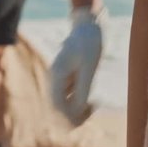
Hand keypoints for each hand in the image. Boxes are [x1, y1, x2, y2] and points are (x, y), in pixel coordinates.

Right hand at [51, 7, 104, 126]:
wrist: (88, 29)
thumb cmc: (89, 44)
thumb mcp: (89, 67)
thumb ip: (83, 88)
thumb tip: (78, 110)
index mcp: (56, 75)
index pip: (56, 104)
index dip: (69, 115)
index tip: (87, 114)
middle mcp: (54, 80)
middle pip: (56, 109)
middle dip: (72, 117)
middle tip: (91, 113)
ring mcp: (58, 83)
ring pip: (62, 108)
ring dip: (76, 113)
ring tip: (93, 108)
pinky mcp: (65, 84)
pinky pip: (68, 102)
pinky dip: (79, 107)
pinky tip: (93, 104)